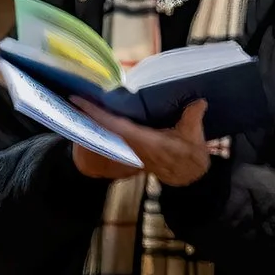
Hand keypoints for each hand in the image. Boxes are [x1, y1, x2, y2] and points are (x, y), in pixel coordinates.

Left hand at [73, 99, 213, 186]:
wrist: (188, 175)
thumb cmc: (190, 157)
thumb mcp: (194, 136)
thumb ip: (193, 117)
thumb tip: (198, 101)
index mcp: (144, 141)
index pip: (114, 125)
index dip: (96, 113)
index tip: (79, 101)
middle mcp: (132, 145)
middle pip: (104, 128)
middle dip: (89, 114)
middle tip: (75, 99)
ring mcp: (130, 149)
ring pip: (106, 132)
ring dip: (95, 120)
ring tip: (83, 105)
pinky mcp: (131, 149)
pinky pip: (113, 135)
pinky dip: (104, 125)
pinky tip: (100, 118)